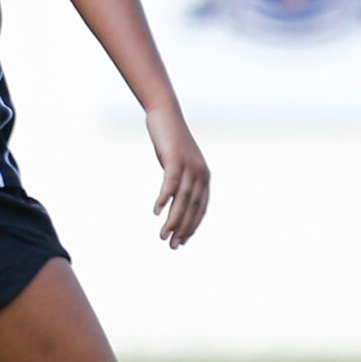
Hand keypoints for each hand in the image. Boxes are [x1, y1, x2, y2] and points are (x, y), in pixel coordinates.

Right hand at [145, 105, 209, 246]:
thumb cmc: (171, 140)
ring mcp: (189, 165)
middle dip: (183, 229)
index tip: (182, 242)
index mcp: (204, 177)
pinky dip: (164, 198)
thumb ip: (180, 181)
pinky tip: (156, 211)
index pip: (201, 208)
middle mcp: (201, 173)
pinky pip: (171, 183)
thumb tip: (174, 199)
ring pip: (182, 199)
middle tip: (172, 246)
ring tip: (163, 236)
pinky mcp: (175, 158)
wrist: (166, 114)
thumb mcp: (178, 163)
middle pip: (192, 207)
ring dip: (173, 220)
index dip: (192, 227)